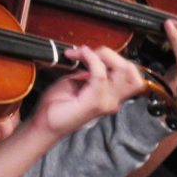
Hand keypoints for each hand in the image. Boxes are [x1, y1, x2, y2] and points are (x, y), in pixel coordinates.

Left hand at [30, 45, 146, 136]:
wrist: (45, 123)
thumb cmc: (58, 105)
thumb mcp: (79, 81)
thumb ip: (92, 72)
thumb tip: (96, 58)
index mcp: (111, 95)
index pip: (129, 71)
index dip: (112, 56)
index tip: (89, 52)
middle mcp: (113, 100)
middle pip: (131, 70)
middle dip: (111, 54)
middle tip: (88, 53)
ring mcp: (106, 102)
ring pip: (122, 69)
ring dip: (101, 55)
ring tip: (83, 55)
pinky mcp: (94, 103)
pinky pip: (100, 74)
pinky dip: (91, 59)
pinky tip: (79, 55)